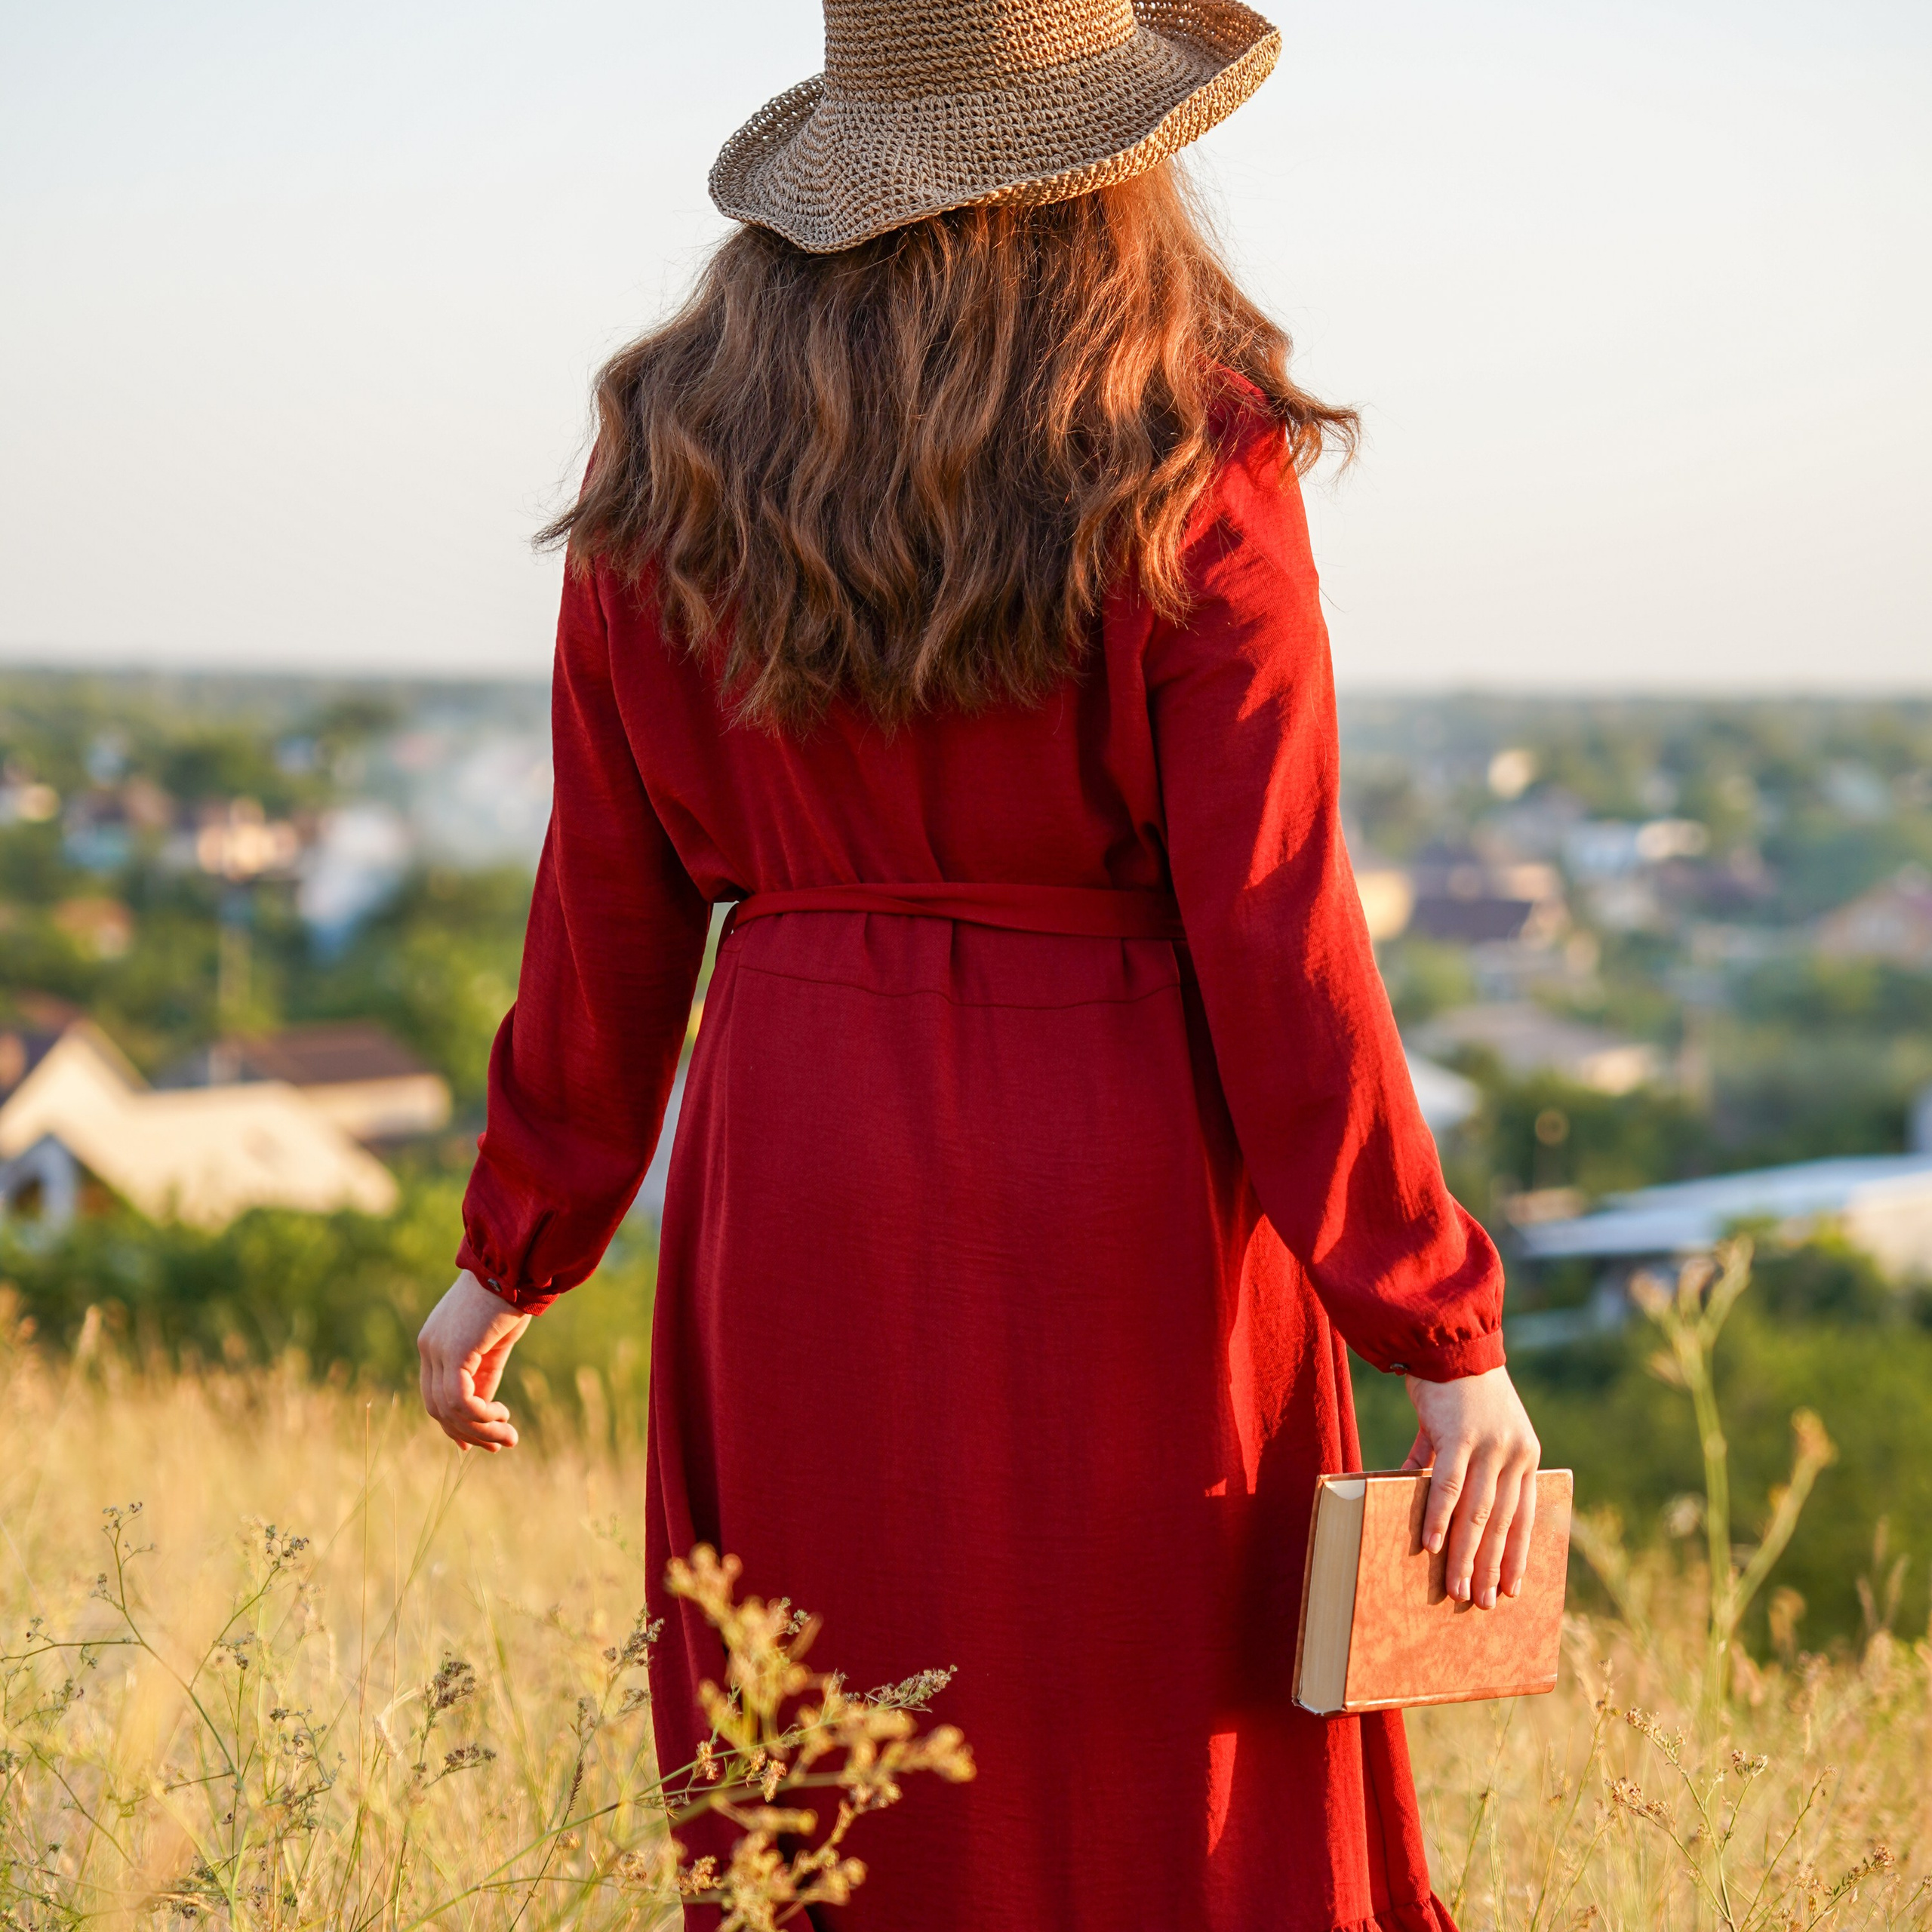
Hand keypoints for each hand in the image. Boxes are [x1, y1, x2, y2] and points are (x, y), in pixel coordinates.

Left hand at [417, 1271, 531, 1451]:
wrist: (515, 1268)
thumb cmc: (508, 1300)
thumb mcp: (494, 1345)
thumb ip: (483, 1375)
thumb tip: (484, 1411)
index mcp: (434, 1344)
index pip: (434, 1395)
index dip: (455, 1424)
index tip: (483, 1441)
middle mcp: (428, 1348)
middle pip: (437, 1407)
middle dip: (468, 1432)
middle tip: (500, 1443)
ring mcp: (437, 1350)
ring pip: (449, 1409)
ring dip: (481, 1429)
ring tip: (509, 1434)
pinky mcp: (453, 1352)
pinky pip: (461, 1401)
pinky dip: (481, 1416)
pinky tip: (502, 1415)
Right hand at [1401, 1366, 1540, 1609]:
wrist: (1448, 1338)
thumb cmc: (1455, 1385)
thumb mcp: (1465, 1429)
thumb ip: (1450, 1465)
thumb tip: (1424, 1499)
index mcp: (1525, 1454)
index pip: (1526, 1517)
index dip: (1517, 1555)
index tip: (1510, 1590)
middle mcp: (1516, 1453)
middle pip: (1503, 1523)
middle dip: (1490, 1567)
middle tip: (1478, 1603)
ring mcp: (1491, 1445)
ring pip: (1479, 1512)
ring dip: (1467, 1555)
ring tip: (1455, 1588)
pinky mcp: (1461, 1434)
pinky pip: (1450, 1485)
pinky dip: (1441, 1517)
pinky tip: (1431, 1545)